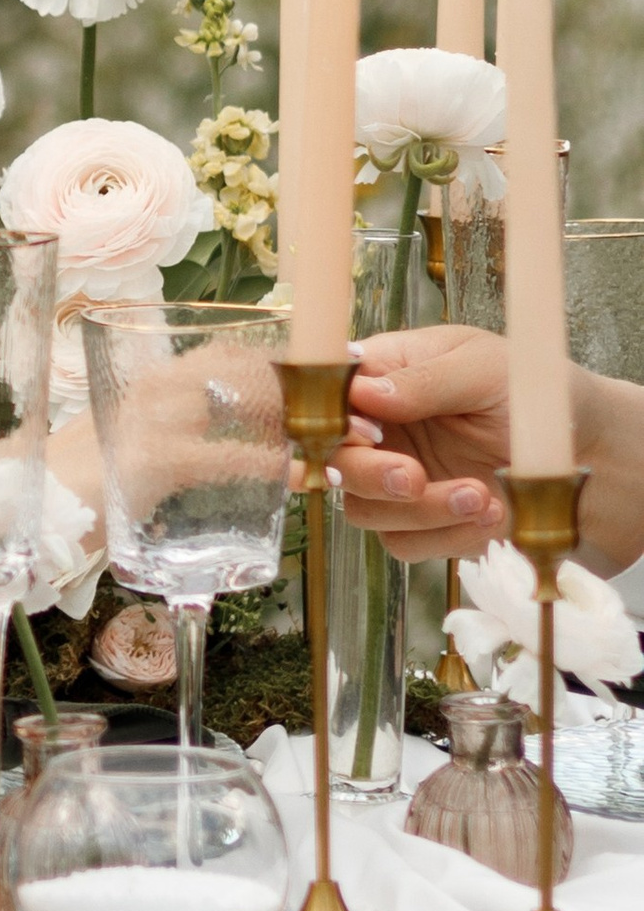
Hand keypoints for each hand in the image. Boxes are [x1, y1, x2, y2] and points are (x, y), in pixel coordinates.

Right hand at [339, 324, 512, 556]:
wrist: (584, 452)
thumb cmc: (534, 392)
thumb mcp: (485, 368)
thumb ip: (425, 380)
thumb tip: (364, 394)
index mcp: (384, 374)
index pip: (326, 394)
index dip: (331, 417)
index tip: (366, 430)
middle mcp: (380, 427)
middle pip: (331, 459)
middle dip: (365, 473)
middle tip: (412, 478)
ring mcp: (394, 477)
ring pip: (361, 508)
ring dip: (417, 511)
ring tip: (477, 496)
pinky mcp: (419, 522)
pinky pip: (401, 542)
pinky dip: (441, 534)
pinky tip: (486, 513)